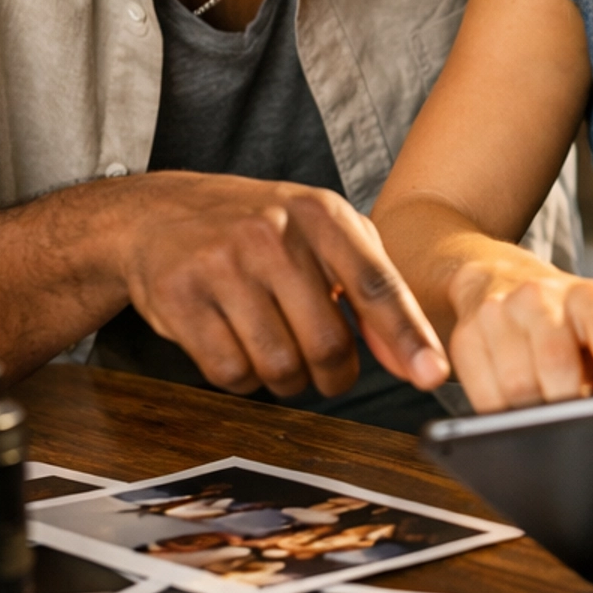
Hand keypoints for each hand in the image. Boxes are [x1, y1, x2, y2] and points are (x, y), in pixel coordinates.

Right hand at [120, 173, 447, 400]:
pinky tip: (237, 346)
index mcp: (320, 214)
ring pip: (280, 366)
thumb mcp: (321, 234)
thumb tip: (411, 358)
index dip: (407, 334)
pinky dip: (242, 378)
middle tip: (326, 368)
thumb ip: (372, 289)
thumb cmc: (256, 228)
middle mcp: (273, 234)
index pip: (375, 283)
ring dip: (286, 379)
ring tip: (276, 347)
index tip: (433, 374)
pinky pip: (231, 373)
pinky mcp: (181, 299)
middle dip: (334, 373)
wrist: (159, 212)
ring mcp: (222, 265)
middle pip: (328, 343)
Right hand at [445, 256, 592, 410]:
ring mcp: (499, 312)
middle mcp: (541, 296)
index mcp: (588, 296)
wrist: (502, 278)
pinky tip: (515, 408)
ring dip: (535, 414)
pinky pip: (484, 396)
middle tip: (576, 424)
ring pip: (518, 387)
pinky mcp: (466, 336)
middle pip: (557, 364)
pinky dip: (503, 415)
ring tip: (547, 412)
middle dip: (570, 406)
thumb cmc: (563, 321)